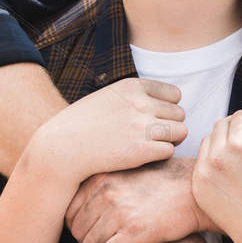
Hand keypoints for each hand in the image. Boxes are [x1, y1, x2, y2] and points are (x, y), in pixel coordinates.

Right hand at [30, 78, 185, 186]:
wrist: (61, 148)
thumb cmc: (84, 124)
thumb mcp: (109, 97)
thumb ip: (137, 95)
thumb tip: (171, 100)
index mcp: (133, 86)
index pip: (175, 95)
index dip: (168, 108)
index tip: (154, 118)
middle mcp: (140, 104)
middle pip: (180, 114)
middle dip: (170, 125)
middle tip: (151, 135)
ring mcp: (142, 127)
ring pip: (181, 132)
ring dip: (170, 140)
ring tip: (151, 145)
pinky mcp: (141, 150)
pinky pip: (170, 151)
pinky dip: (161, 155)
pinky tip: (144, 156)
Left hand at [67, 156, 210, 242]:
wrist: (197, 190)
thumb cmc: (168, 180)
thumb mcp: (130, 171)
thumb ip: (106, 183)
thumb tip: (84, 201)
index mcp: (101, 178)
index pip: (70, 210)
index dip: (76, 227)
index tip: (87, 235)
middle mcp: (105, 193)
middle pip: (78, 229)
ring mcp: (119, 212)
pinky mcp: (134, 232)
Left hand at [192, 107, 241, 242]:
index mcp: (240, 146)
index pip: (240, 117)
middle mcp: (217, 156)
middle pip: (221, 125)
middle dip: (235, 122)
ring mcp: (204, 172)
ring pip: (208, 141)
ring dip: (221, 137)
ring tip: (237, 144)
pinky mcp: (198, 187)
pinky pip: (201, 162)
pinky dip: (212, 156)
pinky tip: (227, 162)